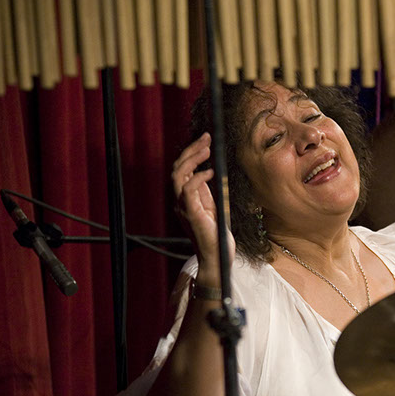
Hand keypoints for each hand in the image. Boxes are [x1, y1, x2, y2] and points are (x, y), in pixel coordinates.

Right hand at [171, 133, 234, 273]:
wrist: (217, 257)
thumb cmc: (216, 234)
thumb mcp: (213, 206)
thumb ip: (207, 190)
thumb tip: (210, 170)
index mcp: (185, 198)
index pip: (182, 169)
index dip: (191, 152)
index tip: (206, 140)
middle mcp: (180, 201)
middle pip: (177, 168)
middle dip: (191, 150)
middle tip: (207, 138)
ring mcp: (184, 208)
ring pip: (178, 175)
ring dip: (192, 159)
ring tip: (208, 149)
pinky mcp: (192, 215)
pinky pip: (188, 191)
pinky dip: (198, 178)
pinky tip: (211, 171)